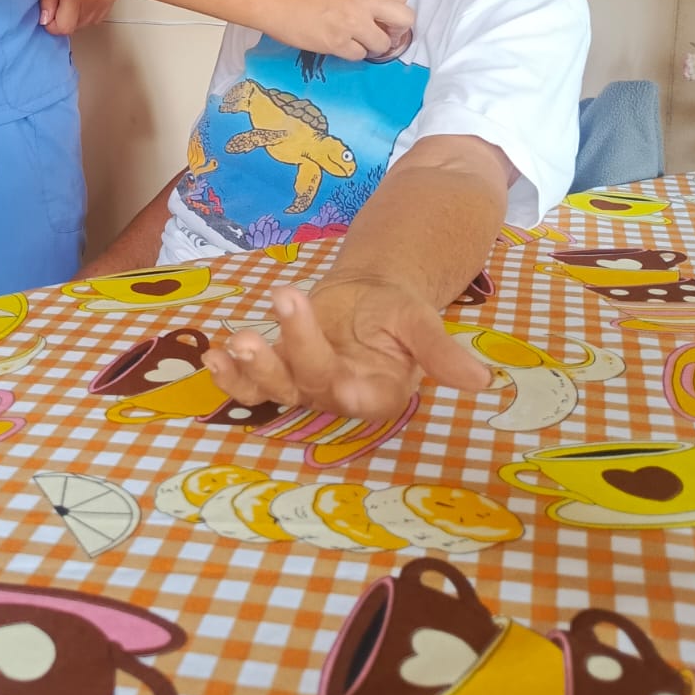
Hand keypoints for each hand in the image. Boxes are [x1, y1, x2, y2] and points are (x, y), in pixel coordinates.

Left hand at [39, 0, 117, 35]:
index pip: (64, 27)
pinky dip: (90, 10)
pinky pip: (101, 14)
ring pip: (89, 21)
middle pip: (77, 26)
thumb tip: (45, 18)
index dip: (52, 25)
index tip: (48, 16)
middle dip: (64, 18)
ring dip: (77, 15)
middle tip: (57, 0)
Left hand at [203, 281, 490, 422]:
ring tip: (236, 339)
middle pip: (314, 380)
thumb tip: (484, 381)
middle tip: (289, 297)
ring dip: (254, 367)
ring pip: (277, 387)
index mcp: (382, 390)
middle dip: (298, 344)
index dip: (356, 392)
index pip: (369, 397)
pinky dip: (227, 375)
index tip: (346, 381)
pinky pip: (249, 385)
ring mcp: (303, 387)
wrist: (367, 300)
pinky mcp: (277, 374)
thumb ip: (442, 351)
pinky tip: (210, 354)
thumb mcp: (420, 320)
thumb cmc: (397, 314)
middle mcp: (339, 396)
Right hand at [260, 0, 413, 59]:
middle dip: (395, 30)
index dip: (394, 11)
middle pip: (404, 20)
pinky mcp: (337, 42)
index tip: (384, 18)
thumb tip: (384, 15)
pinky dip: (352, 53)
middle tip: (379, 33)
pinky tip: (338, 43)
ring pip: (383, 43)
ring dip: (372, 45)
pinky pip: (360, 55)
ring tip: (354, 40)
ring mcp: (351, 21)